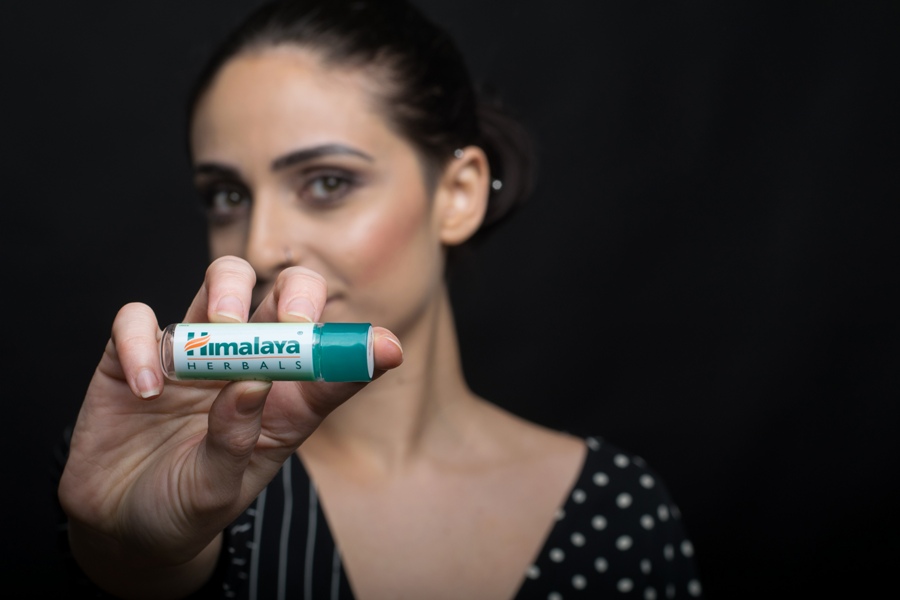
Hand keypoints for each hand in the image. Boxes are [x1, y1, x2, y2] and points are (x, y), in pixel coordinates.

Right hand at [58, 256, 402, 597]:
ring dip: (228, 291)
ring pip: (222, 280)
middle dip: (297, 294)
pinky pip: (136, 320)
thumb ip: (239, 440)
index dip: (356, 347)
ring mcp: (193, 352)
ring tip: (219, 332)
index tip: (385, 348)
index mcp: (282, 400)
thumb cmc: (187, 506)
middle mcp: (244, 364)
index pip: (328, 358)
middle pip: (283, 294)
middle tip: (290, 323)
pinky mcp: (136, 355)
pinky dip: (141, 343)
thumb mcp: (220, 490)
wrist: (121, 527)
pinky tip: (146, 389)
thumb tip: (256, 383)